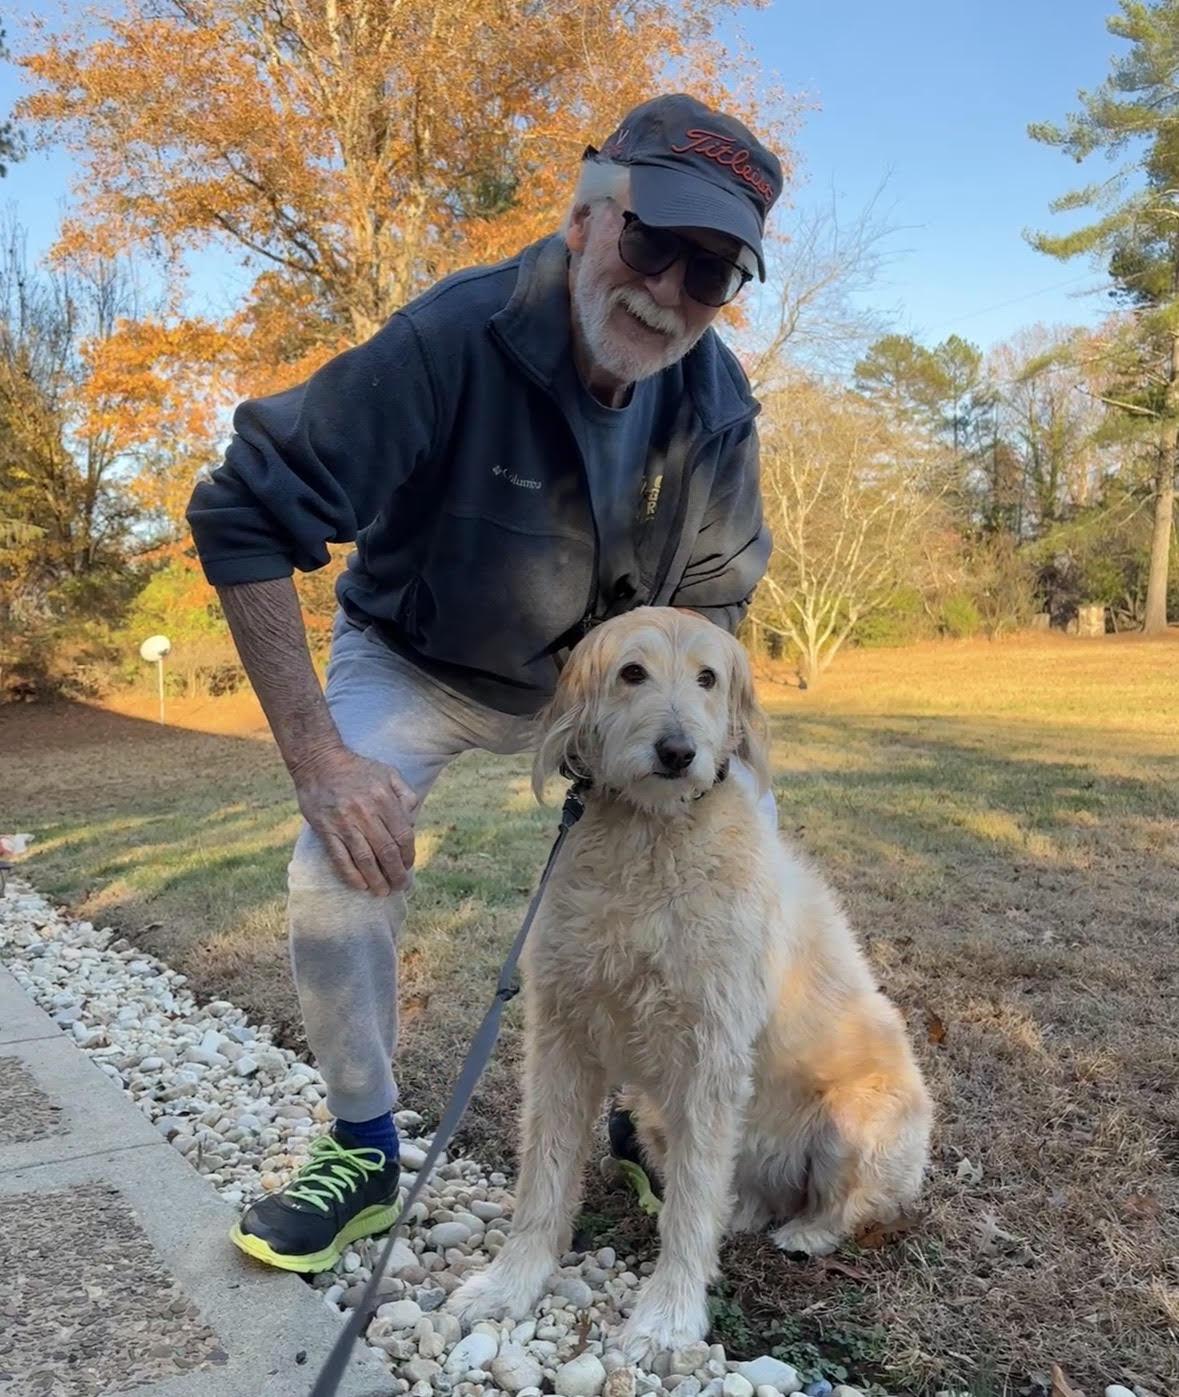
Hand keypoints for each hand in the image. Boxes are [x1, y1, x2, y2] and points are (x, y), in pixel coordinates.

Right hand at [292, 746, 417, 895]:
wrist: (319, 761)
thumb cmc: (357, 768)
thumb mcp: (388, 772)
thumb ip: (405, 794)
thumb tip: (413, 818)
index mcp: (384, 799)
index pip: (402, 836)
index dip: (408, 855)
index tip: (409, 866)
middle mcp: (366, 813)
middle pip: (386, 851)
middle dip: (396, 873)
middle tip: (401, 887)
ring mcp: (344, 823)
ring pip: (364, 859)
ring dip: (376, 879)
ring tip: (382, 892)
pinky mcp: (326, 830)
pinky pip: (340, 858)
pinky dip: (351, 875)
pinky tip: (360, 885)